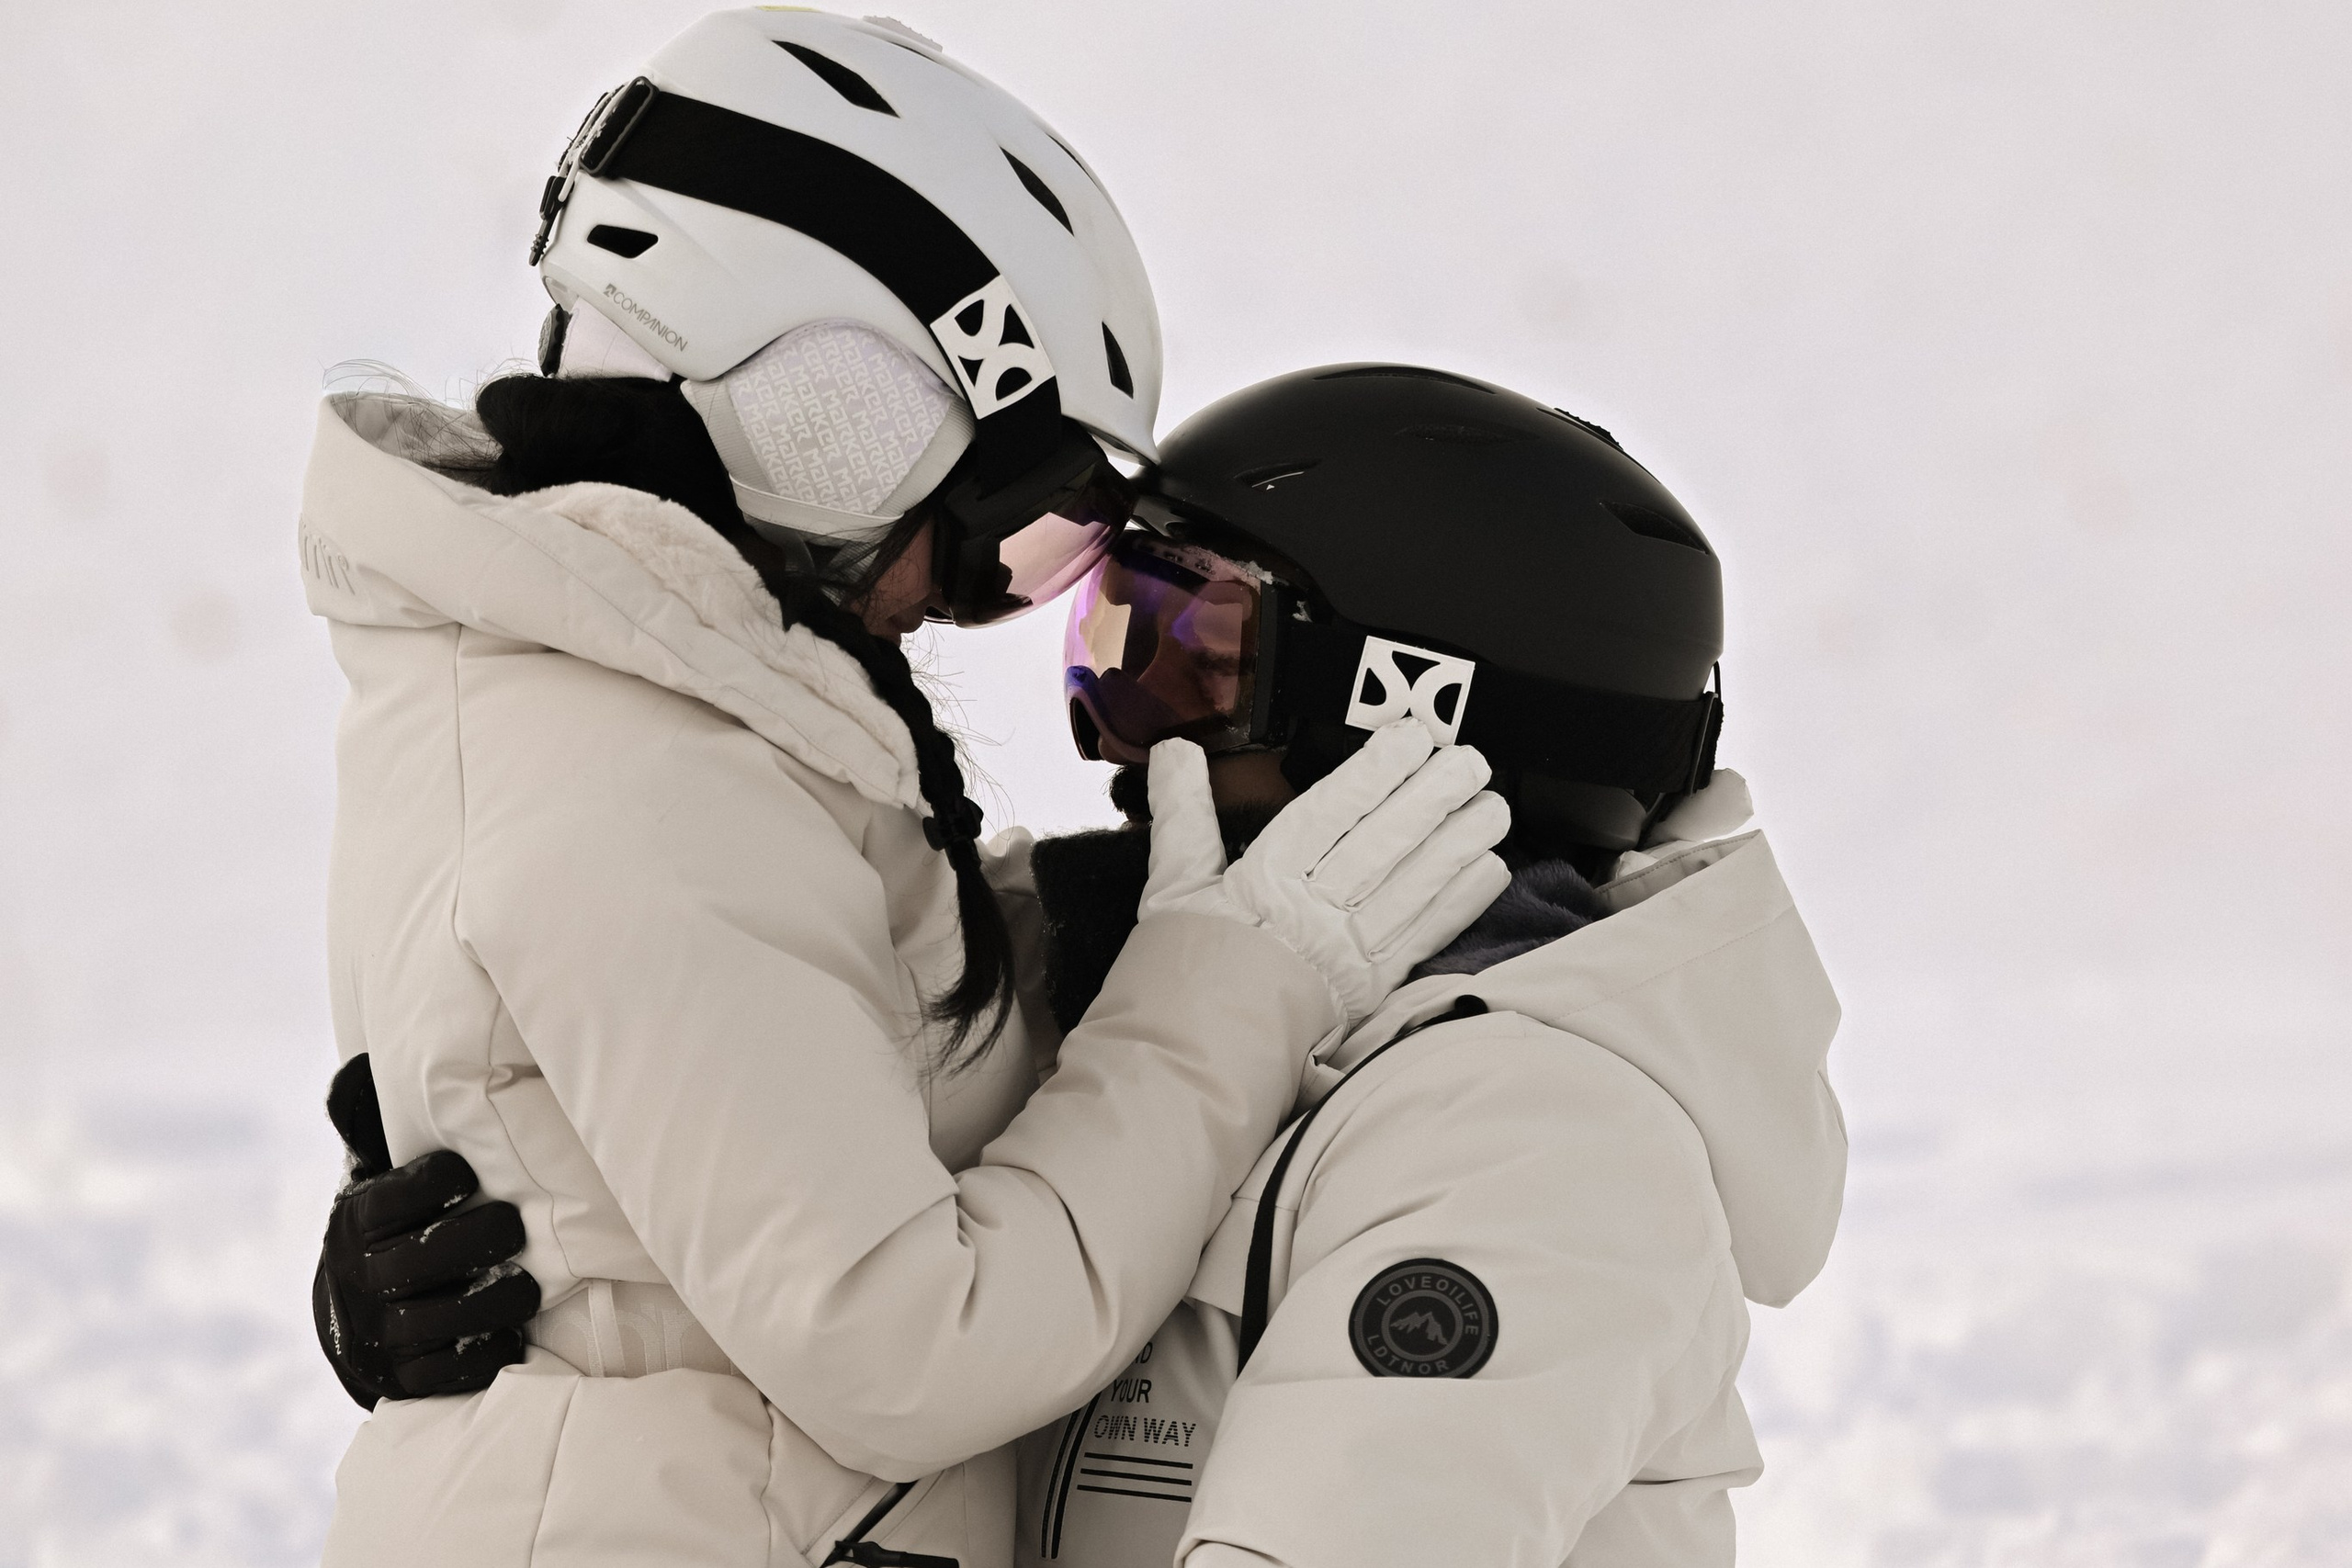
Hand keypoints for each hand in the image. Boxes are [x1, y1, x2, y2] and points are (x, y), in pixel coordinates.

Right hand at [314, 1055, 540, 1407]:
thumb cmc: (392, 1224)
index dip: (429, 1184)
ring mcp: (382, 1334)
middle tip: (513, 1224)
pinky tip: (512, 1332)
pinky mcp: (405, 1379)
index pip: (387, 1202)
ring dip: (491, 1301)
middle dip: (473, 1240)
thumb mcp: (377, 1172)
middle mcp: (359, 1281)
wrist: (360, 1317)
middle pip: (416, 1262)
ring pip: (437, 1321)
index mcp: (355, 1223)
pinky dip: (484, 1354)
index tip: (466, 1172)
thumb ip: (374, 1123)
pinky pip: (447, 1373)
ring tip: (526, 1284)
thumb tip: (361, 1063)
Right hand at [1139, 722, 1511, 1026]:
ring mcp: (1347, 949)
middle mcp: (1313, 909)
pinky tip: (1489, 871)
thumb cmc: (1183, 966)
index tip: (1411, 739)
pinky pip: (1423, 936)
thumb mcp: (1172, 883)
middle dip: (1431, 799)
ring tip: (1494, 807)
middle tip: (1472, 761)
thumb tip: (1173, 749)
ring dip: (1458, 845)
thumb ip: (1181, 813)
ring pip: (1411, 886)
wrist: (1197, 1053)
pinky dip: (1458, 903)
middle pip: (1381, 844)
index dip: (1373, 774)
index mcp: (1265, 878)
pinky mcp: (1372, 986)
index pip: (1329, 813)